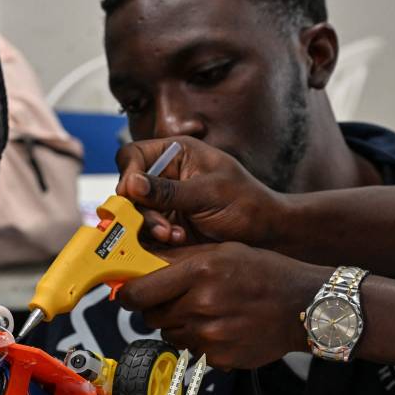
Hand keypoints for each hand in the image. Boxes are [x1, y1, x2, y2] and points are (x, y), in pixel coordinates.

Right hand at [116, 136, 286, 246]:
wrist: (266, 235)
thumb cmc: (246, 203)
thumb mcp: (209, 192)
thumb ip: (169, 190)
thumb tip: (131, 183)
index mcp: (175, 154)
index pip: (133, 156)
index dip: (128, 173)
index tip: (131, 193)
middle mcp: (164, 176)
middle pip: (128, 188)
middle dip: (141, 209)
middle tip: (161, 226)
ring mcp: (163, 203)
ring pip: (134, 214)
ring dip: (149, 227)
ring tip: (174, 236)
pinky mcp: (165, 226)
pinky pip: (145, 233)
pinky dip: (156, 240)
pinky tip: (177, 241)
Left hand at [118, 242, 326, 369]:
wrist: (305, 305)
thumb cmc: (265, 273)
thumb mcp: (223, 251)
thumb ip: (180, 259)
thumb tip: (139, 265)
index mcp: (199, 271)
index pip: (138, 292)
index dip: (127, 294)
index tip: (127, 293)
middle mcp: (201, 304)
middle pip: (150, 316)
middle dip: (156, 308)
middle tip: (174, 299)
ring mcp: (210, 334)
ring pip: (169, 334)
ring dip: (178, 325)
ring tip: (205, 311)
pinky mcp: (220, 357)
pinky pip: (192, 350)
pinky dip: (199, 340)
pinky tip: (221, 326)